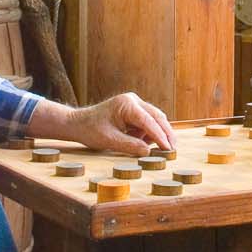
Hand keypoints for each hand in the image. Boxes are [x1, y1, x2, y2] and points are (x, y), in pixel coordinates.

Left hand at [58, 92, 175, 155]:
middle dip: (166, 133)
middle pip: (157, 116)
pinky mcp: (133, 109)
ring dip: (156, 133)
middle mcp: (133, 100)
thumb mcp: (110, 141)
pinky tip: (142, 142)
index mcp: (127, 105)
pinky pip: (147, 121)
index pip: (149, 121)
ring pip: (154, 118)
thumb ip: (130, 146)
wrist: (78, 123)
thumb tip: (148, 152)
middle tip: (172, 149)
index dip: (160, 136)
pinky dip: (148, 132)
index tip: (168, 149)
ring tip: (151, 147)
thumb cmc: (90, 130)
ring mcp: (134, 103)